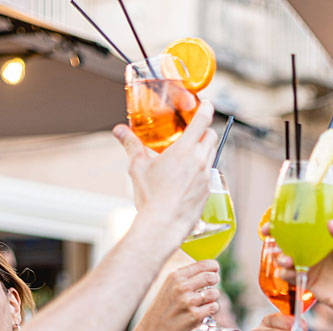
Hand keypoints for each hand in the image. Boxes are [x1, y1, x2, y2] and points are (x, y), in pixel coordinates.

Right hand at [114, 101, 217, 238]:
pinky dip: (202, 170)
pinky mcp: (207, 192)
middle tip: (195, 130)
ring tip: (189, 154)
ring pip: (212, 155)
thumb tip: (119, 131)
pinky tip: (188, 177)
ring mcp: (206, 178)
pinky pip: (209, 174)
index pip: (203, 120)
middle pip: (212, 136)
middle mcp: (200, 161)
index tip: (206, 104)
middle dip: (205, 130)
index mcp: (185, 150)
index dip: (206, 108)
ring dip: (204, 150)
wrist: (163, 225)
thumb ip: (131, 145)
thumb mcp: (138, 167)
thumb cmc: (151, 196)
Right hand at [134, 260, 221, 330]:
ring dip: (213, 298)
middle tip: (211, 286)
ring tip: (203, 302)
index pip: (202, 265)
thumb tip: (208, 271)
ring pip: (215, 293)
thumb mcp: (168, 288)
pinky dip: (211, 310)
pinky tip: (201, 312)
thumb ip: (184, 279)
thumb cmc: (161, 310)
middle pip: (211, 278)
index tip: (215, 270)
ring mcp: (188, 302)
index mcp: (175, 277)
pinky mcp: (195, 316)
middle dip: (215, 281)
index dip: (213, 267)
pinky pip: (213, 307)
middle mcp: (182, 287)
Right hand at [277, 221, 332, 318]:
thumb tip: (330, 223)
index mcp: (322, 238)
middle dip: (274, 239)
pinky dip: (284, 273)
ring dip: (280, 257)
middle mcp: (312, 250)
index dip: (285, 222)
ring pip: (285, 258)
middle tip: (270, 238)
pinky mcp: (305, 281)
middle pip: (287, 241)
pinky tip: (287, 273)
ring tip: (286, 261)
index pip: (301, 226)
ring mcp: (307, 265)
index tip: (275, 221)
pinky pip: (289, 276)